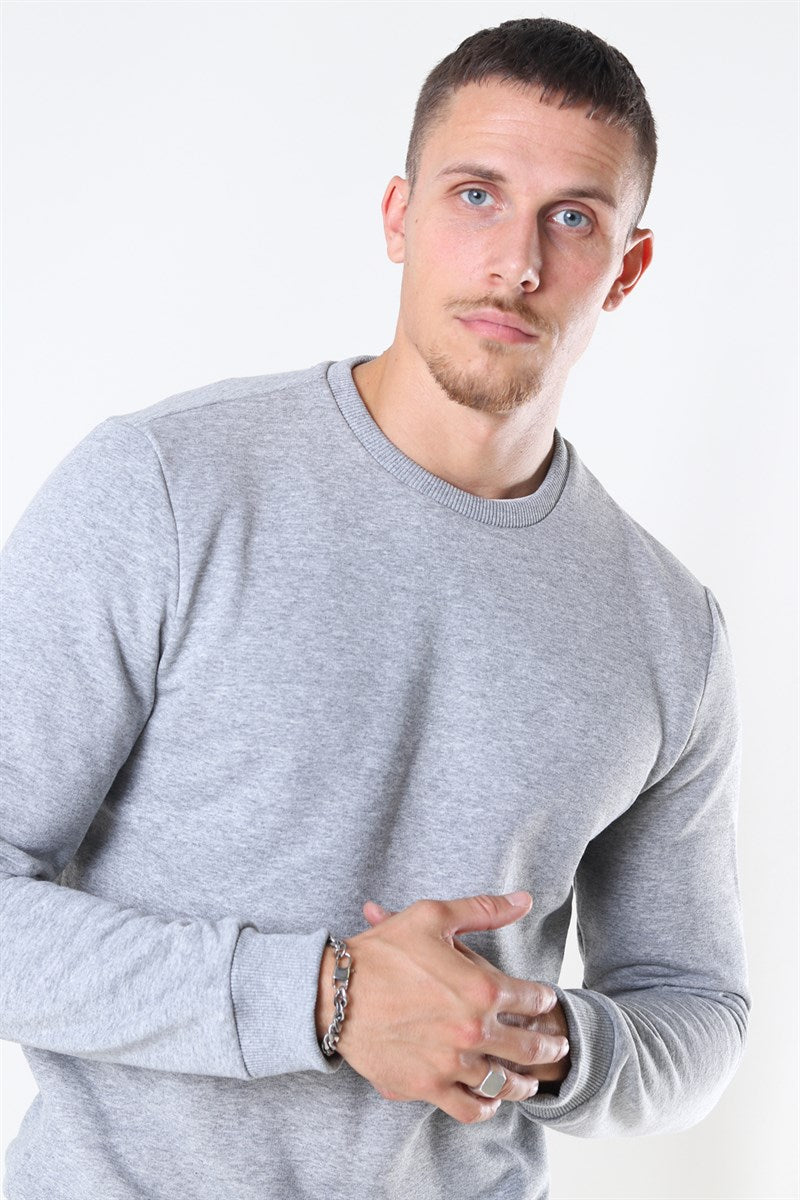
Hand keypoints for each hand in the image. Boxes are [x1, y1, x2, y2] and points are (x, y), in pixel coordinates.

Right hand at [315, 891, 569, 1124]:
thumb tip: (524, 899)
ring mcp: (450, 1064)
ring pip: (503, 1083)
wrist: (334, 993)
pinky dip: (486, 1108)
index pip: (532, 999)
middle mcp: (472, 1032)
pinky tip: (490, 1100)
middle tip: (557, 1045)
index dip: (544, 999)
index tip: (545, 1001)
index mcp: (481, 988)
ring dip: (523, 1082)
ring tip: (531, 1080)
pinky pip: (469, 1108)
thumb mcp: (434, 917)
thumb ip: (484, 909)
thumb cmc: (384, 950)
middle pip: (528, 1047)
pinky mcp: (426, 1087)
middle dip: (548, 1046)